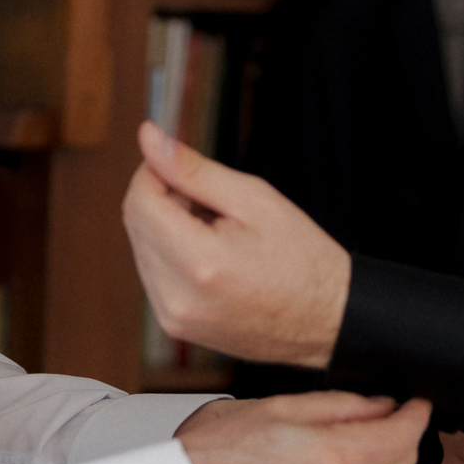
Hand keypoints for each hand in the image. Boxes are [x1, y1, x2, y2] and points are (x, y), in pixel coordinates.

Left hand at [122, 121, 349, 368]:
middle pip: (135, 224)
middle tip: (209, 196)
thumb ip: (192, 169)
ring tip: (217, 229)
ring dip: (166, 227)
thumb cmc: (301, 258)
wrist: (328, 318)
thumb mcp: (253, 199)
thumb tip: (148, 137)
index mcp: (198, 262)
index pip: (140, 201)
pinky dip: (172, 254)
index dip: (152, 171)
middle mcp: (176, 297)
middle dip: (161, 198)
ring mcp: (173, 317)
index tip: (178, 162)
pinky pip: (154, 275)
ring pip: (142, 248)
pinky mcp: (176, 326)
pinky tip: (212, 254)